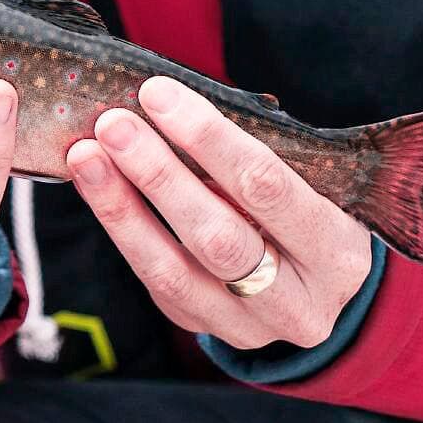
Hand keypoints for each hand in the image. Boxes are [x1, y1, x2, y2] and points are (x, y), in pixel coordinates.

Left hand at [63, 75, 375, 353]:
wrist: (320, 289)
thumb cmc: (308, 212)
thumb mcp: (309, 185)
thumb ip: (252, 158)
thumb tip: (168, 109)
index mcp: (336, 252)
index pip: (267, 187)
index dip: (209, 139)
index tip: (159, 95)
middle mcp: (298, 301)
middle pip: (217, 237)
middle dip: (159, 175)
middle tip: (114, 125)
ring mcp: (249, 326)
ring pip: (173, 270)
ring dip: (122, 208)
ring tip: (86, 156)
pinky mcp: (205, 328)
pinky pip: (154, 280)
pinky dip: (121, 230)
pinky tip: (96, 188)